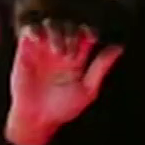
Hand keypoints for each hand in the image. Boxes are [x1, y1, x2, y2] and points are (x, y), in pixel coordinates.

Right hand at [5, 24, 124, 144]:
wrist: (36, 119)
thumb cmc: (62, 108)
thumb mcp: (88, 90)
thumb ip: (101, 67)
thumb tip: (119, 47)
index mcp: (77, 58)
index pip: (85, 34)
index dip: (89, 31)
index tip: (90, 39)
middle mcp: (61, 51)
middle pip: (70, 27)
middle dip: (72, 34)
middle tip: (70, 53)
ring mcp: (43, 50)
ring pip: (51, 24)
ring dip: (56, 32)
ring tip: (57, 51)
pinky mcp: (26, 51)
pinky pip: (30, 30)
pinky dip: (35, 30)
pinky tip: (40, 41)